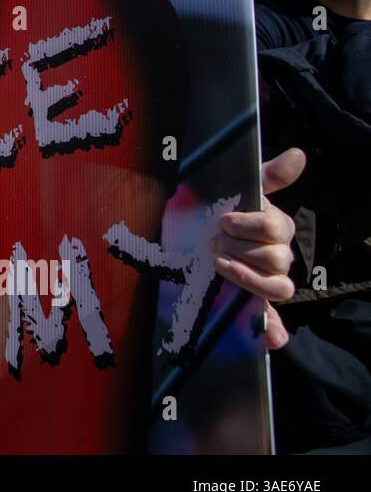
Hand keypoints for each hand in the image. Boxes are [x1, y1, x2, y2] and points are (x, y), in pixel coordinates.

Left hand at [212, 147, 304, 348]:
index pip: (277, 230)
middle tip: (214, 243)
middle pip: (275, 258)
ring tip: (218, 264)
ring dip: (247, 277)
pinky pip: (274, 324)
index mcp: (275, 230)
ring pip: (276, 287)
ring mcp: (267, 282)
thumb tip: (299, 154)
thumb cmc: (220, 213)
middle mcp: (277, 257)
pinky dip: (274, 332)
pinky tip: (270, 337)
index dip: (251, 226)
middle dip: (241, 248)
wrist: (192, 237)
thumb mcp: (238, 191)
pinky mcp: (255, 306)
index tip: (223, 221)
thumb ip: (268, 175)